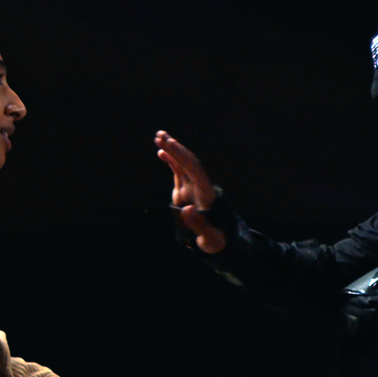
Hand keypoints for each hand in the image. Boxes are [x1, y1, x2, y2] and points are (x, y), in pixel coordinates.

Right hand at [153, 131, 224, 253]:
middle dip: (176, 148)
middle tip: (161, 135)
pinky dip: (171, 160)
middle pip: (189, 162)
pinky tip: (160, 151)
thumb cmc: (216, 241)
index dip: (182, 157)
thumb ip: (198, 224)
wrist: (219, 240)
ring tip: (159, 135)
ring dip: (172, 149)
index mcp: (207, 194)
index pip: (195, 170)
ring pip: (183, 164)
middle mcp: (201, 187)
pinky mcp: (186, 189)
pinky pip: (179, 171)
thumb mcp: (210, 239)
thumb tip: (187, 209)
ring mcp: (193, 187)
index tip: (170, 146)